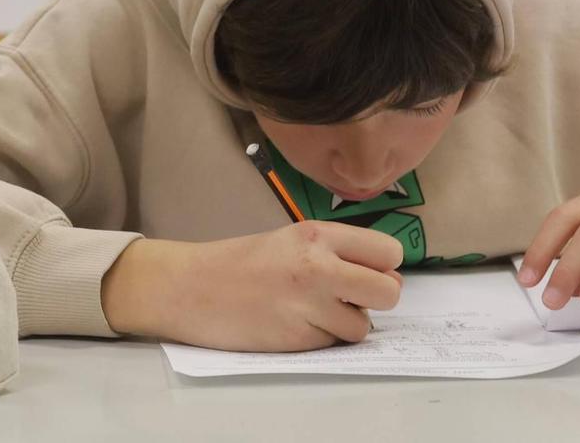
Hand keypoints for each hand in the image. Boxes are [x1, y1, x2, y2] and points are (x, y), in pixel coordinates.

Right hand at [101, 224, 403, 350]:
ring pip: (363, 326)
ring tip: (312, 311)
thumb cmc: (240, 263)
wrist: (191, 288)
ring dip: (345, 324)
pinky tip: (293, 324)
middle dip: (376, 300)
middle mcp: (318, 267)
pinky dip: (321, 339)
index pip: (388, 252)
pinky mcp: (297, 339)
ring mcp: (308, 305)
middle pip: (389, 292)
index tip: (367, 272)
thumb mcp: (291, 240)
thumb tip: (386, 276)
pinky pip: (332, 344)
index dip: (383, 266)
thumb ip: (337, 252)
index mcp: (317, 235)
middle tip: (350, 298)